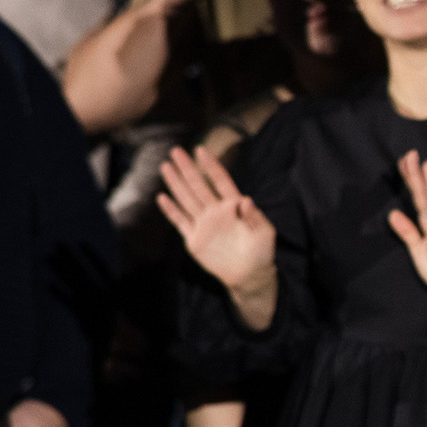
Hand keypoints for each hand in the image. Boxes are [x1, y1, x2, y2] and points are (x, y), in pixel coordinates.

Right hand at [155, 145, 276, 302]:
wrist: (249, 276)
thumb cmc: (262, 253)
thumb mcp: (265, 233)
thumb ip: (256, 216)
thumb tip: (245, 199)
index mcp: (234, 207)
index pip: (220, 181)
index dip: (211, 166)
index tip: (201, 150)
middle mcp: (216, 212)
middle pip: (198, 186)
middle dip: (187, 168)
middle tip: (175, 150)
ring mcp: (204, 224)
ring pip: (186, 199)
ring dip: (175, 183)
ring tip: (165, 166)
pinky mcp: (194, 238)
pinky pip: (180, 221)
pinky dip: (171, 210)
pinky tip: (162, 197)